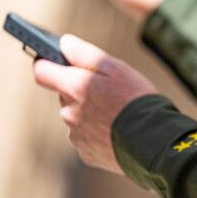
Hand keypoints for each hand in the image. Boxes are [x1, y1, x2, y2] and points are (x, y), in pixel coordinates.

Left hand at [33, 34, 157, 173]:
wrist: (154, 139)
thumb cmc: (137, 99)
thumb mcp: (116, 68)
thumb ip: (85, 54)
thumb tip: (65, 43)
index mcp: (74, 88)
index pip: (42, 72)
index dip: (46, 63)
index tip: (52, 60)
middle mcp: (69, 113)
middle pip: (66, 95)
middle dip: (81, 91)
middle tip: (110, 91)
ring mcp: (76, 136)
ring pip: (77, 117)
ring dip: (91, 113)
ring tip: (118, 113)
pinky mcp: (86, 153)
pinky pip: (87, 138)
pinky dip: (99, 133)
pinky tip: (118, 130)